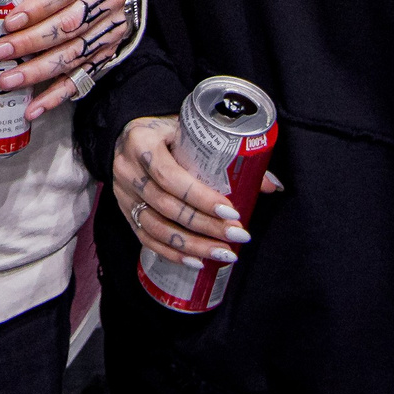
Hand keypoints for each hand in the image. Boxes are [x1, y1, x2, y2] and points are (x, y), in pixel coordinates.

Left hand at [0, 0, 131, 119]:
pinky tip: (32, 108)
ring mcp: (111, 27)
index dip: (37, 7)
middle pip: (70, 24)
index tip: (8, 22)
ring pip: (74, 53)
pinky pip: (81, 78)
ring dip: (38, 71)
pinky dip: (55, 96)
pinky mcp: (107, 52)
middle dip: (31, 42)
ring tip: (7, 81)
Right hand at [111, 116, 282, 265]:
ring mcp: (123, 194)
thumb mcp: (191, 132)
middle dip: (206, 226)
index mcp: (142, 142)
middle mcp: (128, 169)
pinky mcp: (125, 211)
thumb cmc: (167, 132)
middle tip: (238, 236)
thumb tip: (270, 184)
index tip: (232, 212)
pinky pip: (146, 239)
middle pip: (167, 206)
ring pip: (157, 228)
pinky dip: (172, 253)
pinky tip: (197, 261)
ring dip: (193, 245)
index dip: (201, 198)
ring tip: (224, 253)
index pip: (171, 176)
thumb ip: (229, 154)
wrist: (129, 135)